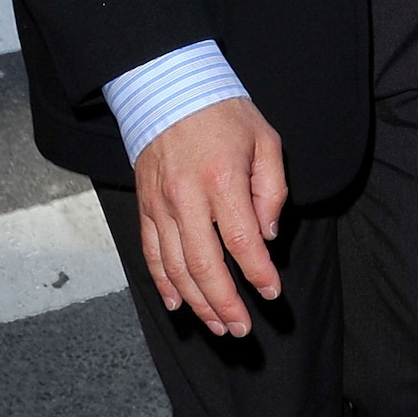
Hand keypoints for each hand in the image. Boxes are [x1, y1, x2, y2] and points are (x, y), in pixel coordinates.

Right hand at [133, 97, 287, 334]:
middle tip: (242, 329)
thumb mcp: (265, 139)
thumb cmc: (224, 113)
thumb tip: (266, 235)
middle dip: (225, 304)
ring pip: (176, 268)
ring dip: (197, 303)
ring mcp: (161, 205)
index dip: (258, 274)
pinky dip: (164, 284)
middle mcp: (187, 197)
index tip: (272, 294)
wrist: (169, 88)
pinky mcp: (146, 206)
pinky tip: (178, 304)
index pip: (242, 242)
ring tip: (217, 325)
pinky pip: (152, 254)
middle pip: (205, 266)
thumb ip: (272, 189)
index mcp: (222, 180)